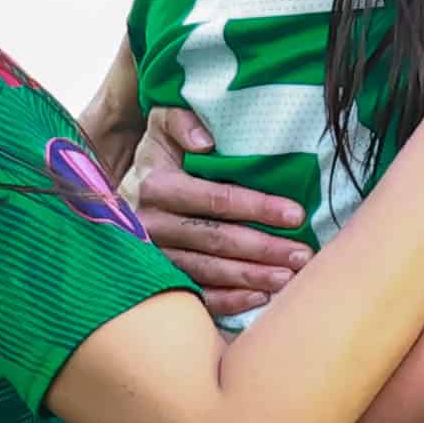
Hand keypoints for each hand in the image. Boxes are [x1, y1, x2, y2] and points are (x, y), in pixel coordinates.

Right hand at [126, 106, 307, 319]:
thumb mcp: (164, 124)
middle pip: (216, 240)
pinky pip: (196, 294)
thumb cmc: (162, 153)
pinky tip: (260, 299)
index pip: (216, 200)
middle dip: (263, 249)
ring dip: (251, 278)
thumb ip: (181, 121)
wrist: (121, 187)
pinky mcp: (158, 278)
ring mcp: (154, 256)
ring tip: (289, 278)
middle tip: (302, 256)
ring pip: (208, 272)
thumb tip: (205, 143)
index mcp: (157, 186)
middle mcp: (151, 224)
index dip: (257, 207)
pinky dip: (228, 300)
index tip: (295, 215)